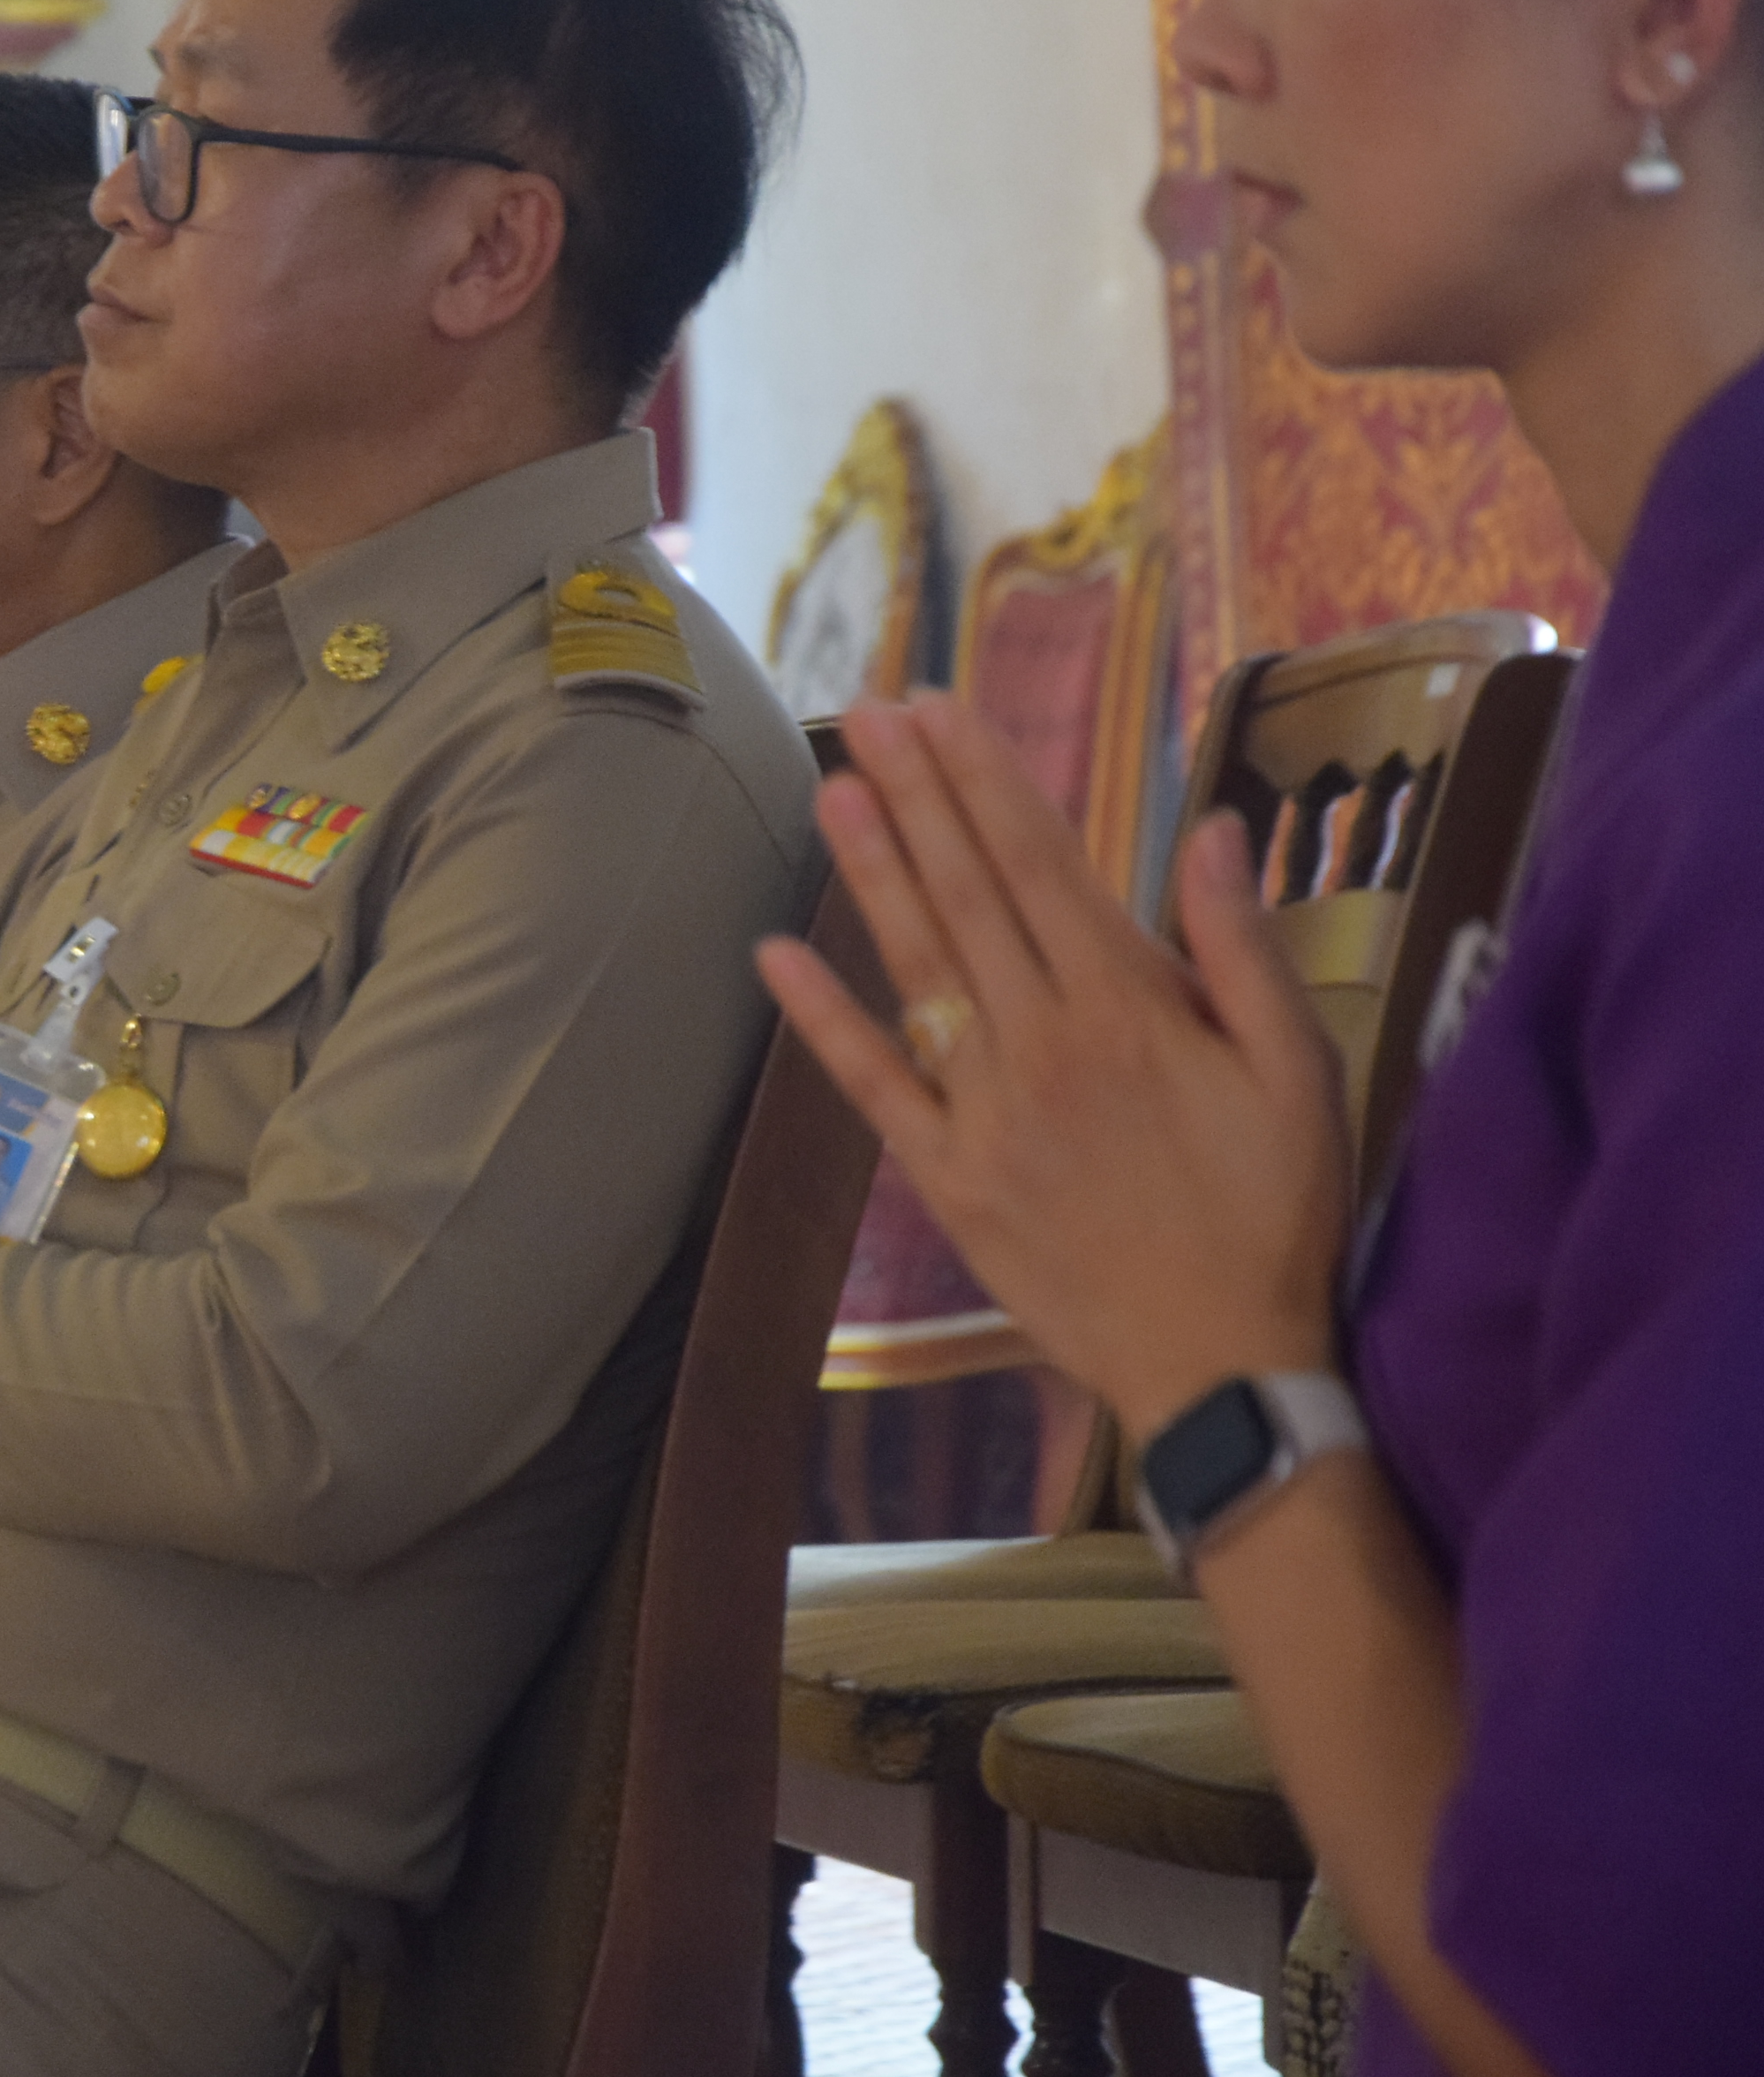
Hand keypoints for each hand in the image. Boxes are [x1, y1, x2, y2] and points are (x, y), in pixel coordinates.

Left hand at [753, 695, 1351, 1439]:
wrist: (1220, 1365)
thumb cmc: (1276, 1215)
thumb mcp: (1300, 1074)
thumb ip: (1245, 948)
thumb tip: (1216, 831)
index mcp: (1130, 1008)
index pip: (1041, 864)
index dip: (986, 781)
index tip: (945, 711)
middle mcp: (1044, 1042)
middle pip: (968, 894)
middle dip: (918, 795)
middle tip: (869, 712)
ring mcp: (985, 1108)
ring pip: (919, 966)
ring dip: (871, 873)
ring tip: (832, 787)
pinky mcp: (946, 1175)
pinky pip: (874, 1084)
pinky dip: (821, 1019)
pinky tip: (776, 954)